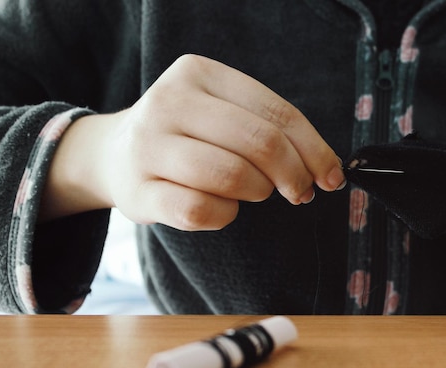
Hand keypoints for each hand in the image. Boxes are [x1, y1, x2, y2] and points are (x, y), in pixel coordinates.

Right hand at [40, 55, 345, 229]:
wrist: (114, 154)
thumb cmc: (184, 135)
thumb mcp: (220, 111)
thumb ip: (266, 127)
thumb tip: (324, 167)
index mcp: (199, 73)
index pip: (276, 112)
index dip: (314, 149)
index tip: (331, 175)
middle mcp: (169, 102)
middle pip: (259, 143)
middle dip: (293, 175)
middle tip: (299, 192)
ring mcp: (149, 146)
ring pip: (231, 176)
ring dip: (257, 192)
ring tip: (252, 192)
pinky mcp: (139, 191)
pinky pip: (202, 211)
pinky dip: (225, 216)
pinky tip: (222, 208)